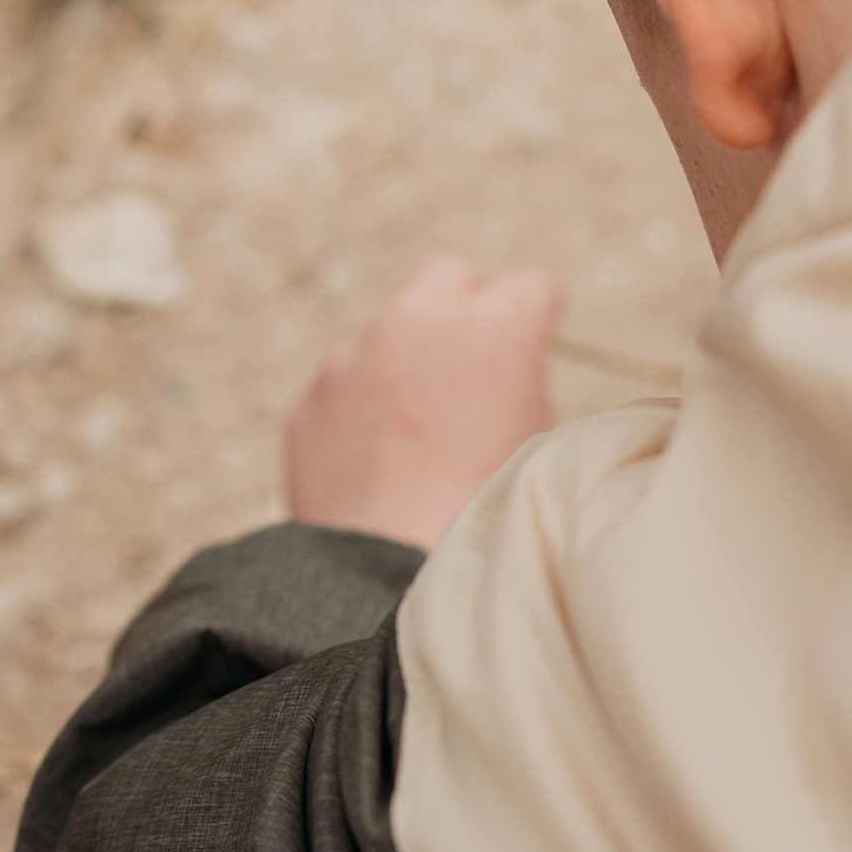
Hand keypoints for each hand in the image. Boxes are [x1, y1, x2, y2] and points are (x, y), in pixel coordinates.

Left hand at [285, 254, 561, 547]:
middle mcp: (416, 320)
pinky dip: (359, 411)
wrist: (392, 574)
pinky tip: (378, 466)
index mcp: (494, 323)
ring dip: (403, 365)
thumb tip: (506, 372)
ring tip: (420, 440)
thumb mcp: (541, 439)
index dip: (536, 321)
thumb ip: (522, 382)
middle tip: (471, 369)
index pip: (531, 286)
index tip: (531, 351)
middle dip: (462, 311)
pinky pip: (343, 388)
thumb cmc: (488, 514)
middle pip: (448, 277)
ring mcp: (352, 355)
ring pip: (387, 335)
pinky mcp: (310, 399)